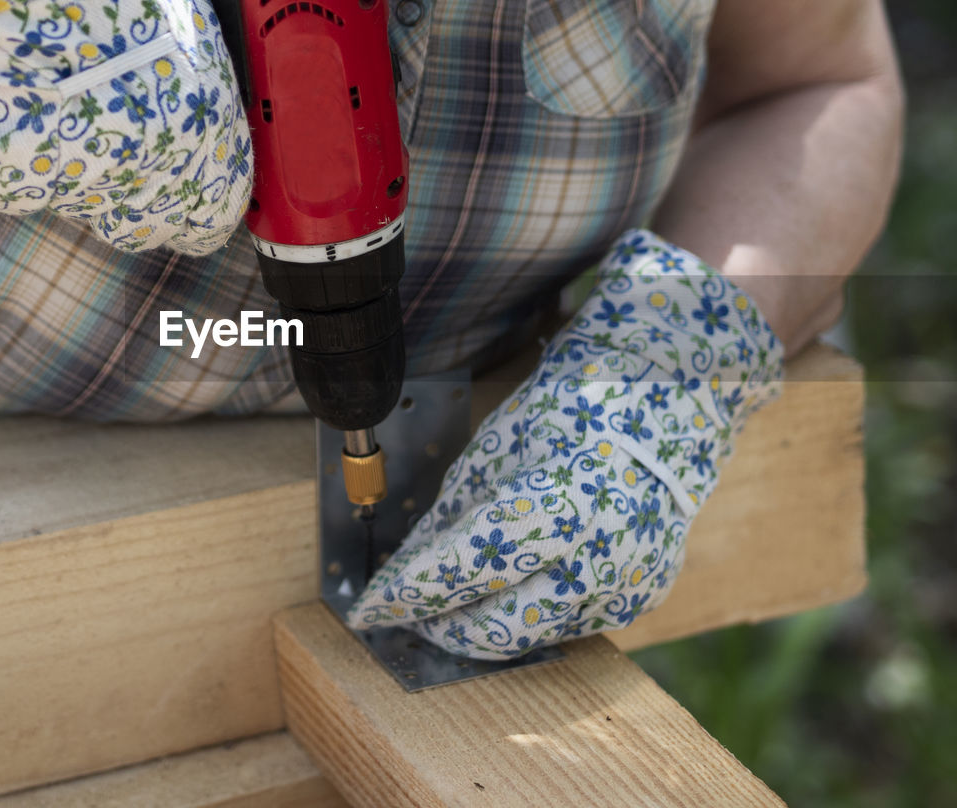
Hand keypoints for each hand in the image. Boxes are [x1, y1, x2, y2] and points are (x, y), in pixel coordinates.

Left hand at [348, 230, 783, 658]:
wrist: (667, 401)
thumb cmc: (572, 413)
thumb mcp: (495, 451)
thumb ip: (451, 520)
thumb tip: (410, 574)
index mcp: (557, 503)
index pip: (462, 570)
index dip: (407, 594)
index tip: (368, 607)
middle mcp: (599, 556)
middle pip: (498, 628)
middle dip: (443, 627)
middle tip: (410, 613)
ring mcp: (627, 583)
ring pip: (532, 634)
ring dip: (487, 621)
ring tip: (461, 593)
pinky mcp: (641, 598)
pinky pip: (569, 622)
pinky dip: (532, 608)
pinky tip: (519, 579)